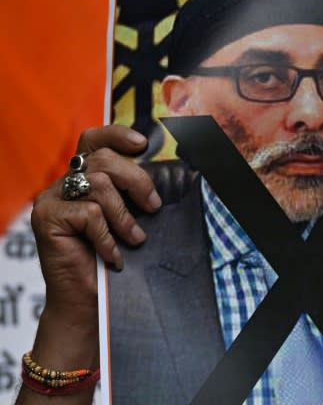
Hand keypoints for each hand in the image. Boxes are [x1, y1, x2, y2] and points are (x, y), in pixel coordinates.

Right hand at [32, 125, 159, 315]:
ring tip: (135, 239)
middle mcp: (63, 183)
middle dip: (136, 180)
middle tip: (153, 206)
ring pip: (99, 185)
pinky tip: (112, 254)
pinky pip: (89, 214)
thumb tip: (164, 172)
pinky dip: (107, 236)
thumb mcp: (126, 216)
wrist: (87, 300)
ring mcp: (51, 199)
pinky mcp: (46, 218)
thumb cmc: (112, 256)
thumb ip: (132, 192)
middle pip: (103, 160)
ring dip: (124, 215)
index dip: (116, 135)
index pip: (94, 140)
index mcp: (82, 177)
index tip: (142, 143)